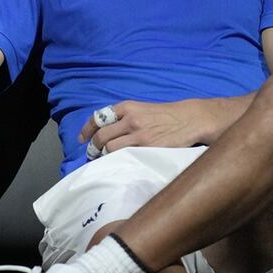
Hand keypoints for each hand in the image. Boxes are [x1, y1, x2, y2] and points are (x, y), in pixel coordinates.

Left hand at [78, 100, 211, 156]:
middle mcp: (130, 119)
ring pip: (110, 148)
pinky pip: (126, 157)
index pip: (98, 117)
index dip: (87, 130)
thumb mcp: (142, 109)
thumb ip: (124, 118)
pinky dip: (118, 161)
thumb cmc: (165, 115)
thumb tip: (104, 132)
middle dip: (93, 147)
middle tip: (92, 154)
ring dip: (104, 157)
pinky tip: (118, 165)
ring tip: (104, 161)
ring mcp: (139, 135)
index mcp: (127, 107)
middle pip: (101, 136)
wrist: (190, 119)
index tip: (82, 139)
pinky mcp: (148, 148)